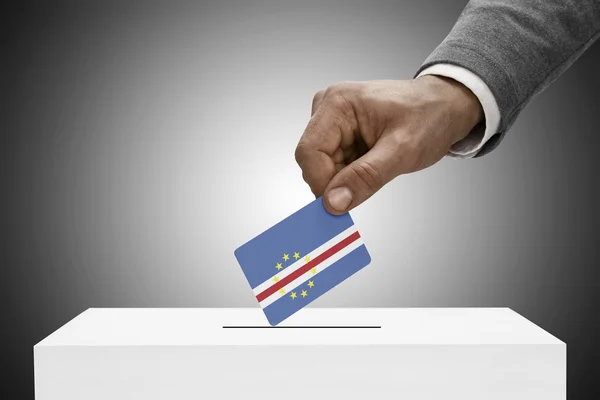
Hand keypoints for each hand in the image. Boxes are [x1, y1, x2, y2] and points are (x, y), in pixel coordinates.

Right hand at [294, 76, 483, 213]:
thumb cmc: (430, 116)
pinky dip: (350, 175)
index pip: (309, 152)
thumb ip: (366, 177)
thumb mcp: (402, 150)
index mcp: (338, 103)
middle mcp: (328, 108)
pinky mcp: (339, 133)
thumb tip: (333, 202)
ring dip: (346, 179)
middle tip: (369, 186)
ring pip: (322, 167)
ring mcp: (332, 121)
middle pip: (313, 161)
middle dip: (336, 182)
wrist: (446, 106)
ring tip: (378, 167)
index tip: (340, 205)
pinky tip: (373, 166)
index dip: (321, 183)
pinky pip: (333, 165)